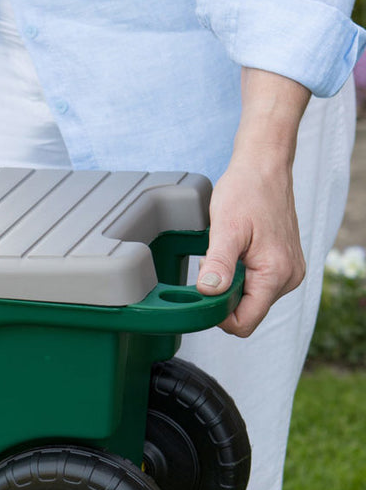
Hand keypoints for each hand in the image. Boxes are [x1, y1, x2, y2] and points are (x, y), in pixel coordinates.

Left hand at [195, 67, 309, 336]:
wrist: (263, 167)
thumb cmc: (246, 192)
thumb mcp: (226, 227)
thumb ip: (219, 263)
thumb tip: (209, 292)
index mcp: (276, 274)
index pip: (245, 322)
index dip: (217, 316)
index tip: (200, 294)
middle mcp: (289, 278)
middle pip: (247, 312)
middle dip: (222, 296)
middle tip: (211, 262)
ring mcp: (288, 271)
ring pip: (250, 299)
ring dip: (230, 283)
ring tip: (223, 252)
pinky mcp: (283, 264)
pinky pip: (256, 284)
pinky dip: (239, 274)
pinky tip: (233, 251)